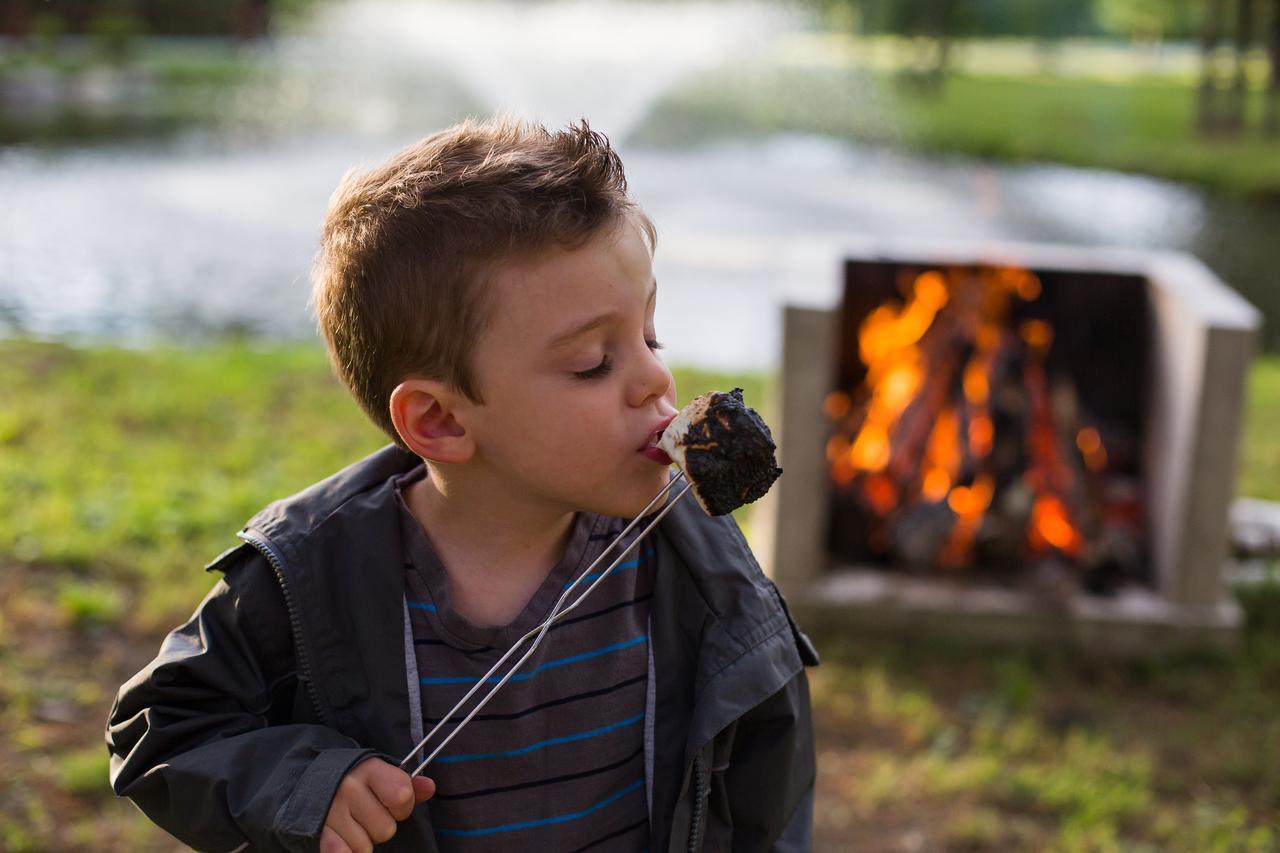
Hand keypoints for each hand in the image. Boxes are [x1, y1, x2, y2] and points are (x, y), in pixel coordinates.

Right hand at [320, 757, 434, 852]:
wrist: (313, 780)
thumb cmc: (357, 781)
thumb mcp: (382, 774)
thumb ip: (408, 783)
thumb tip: (429, 787)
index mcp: (369, 769)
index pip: (402, 796)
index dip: (403, 806)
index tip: (394, 801)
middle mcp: (349, 788)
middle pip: (386, 830)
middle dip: (380, 825)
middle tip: (368, 812)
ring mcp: (331, 810)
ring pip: (365, 846)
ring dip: (361, 839)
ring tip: (351, 822)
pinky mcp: (317, 831)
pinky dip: (346, 851)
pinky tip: (342, 839)